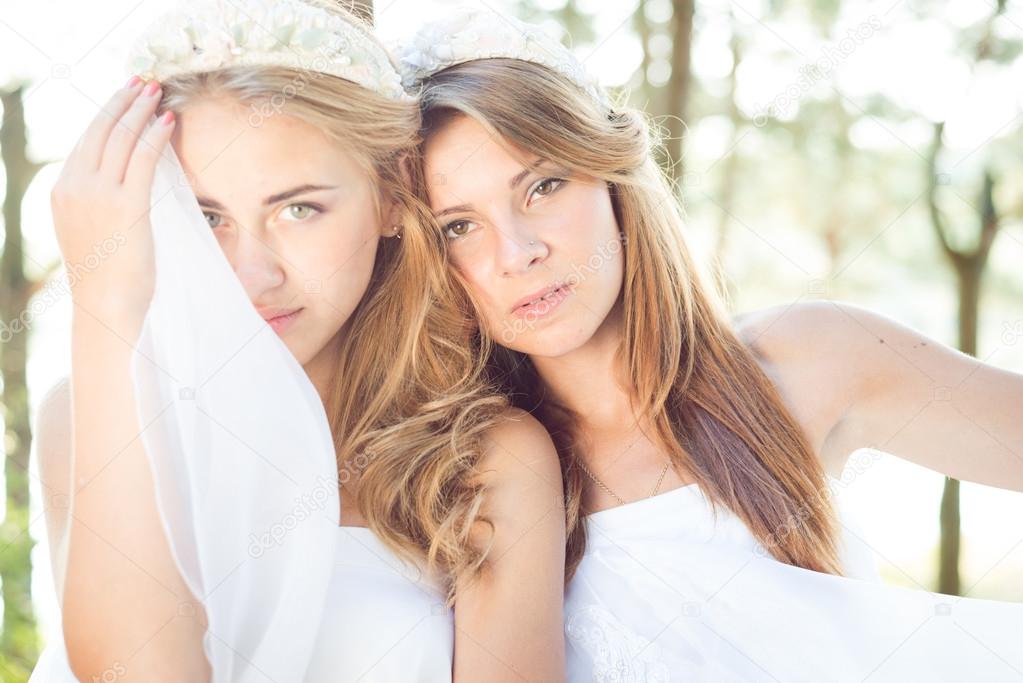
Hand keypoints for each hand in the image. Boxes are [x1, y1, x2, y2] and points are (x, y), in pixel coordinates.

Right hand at [51, 77, 175, 321]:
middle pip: (101, 130)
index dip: (108, 112)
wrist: (106, 306)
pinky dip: (155, 135)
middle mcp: (75, 186)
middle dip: (124, 101)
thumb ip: (97, 204)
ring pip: (121, 138)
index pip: (87, 140)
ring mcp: (98, 195)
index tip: (126, 94)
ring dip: (141, 109)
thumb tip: (116, 187)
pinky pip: (143, 159)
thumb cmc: (106, 276)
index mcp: (63, 190)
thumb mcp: (91, 231)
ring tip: (158, 91)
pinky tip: (168, 120)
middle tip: (143, 80)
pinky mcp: (125, 206)